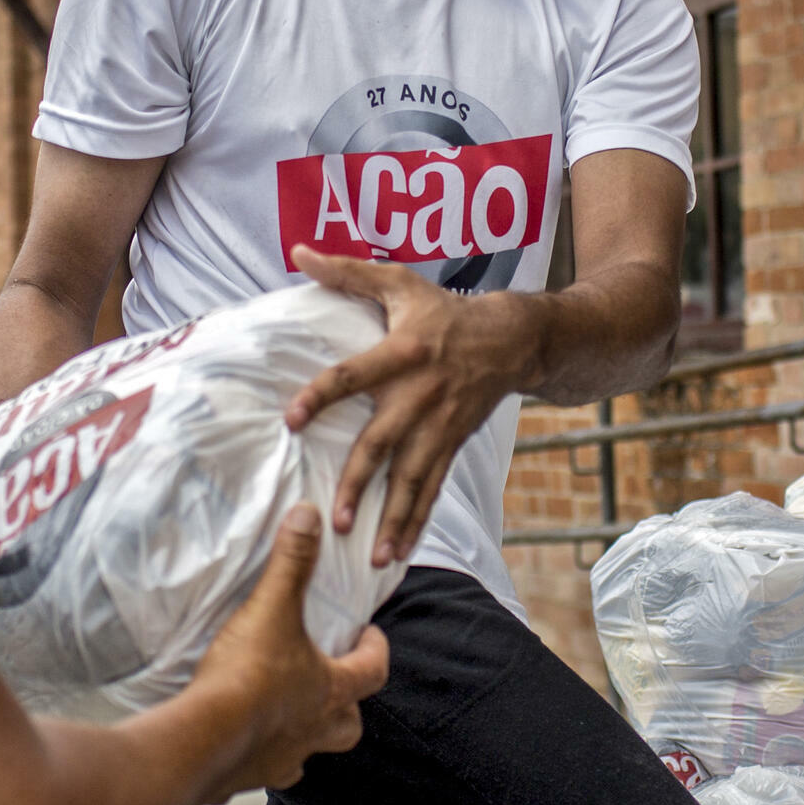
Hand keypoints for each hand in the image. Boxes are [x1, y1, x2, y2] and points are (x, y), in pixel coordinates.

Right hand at [194, 504, 389, 795]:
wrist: (203, 740)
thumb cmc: (248, 677)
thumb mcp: (272, 608)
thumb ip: (292, 561)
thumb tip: (309, 515)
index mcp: (333, 691)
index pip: (374, 671)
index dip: (375, 650)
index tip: (368, 634)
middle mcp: (316, 732)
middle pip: (348, 725)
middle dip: (344, 705)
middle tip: (326, 681)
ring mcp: (284, 761)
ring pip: (307, 751)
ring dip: (301, 732)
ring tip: (280, 711)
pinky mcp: (250, 777)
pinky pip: (261, 769)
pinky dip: (255, 754)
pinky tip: (238, 739)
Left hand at [285, 248, 543, 566]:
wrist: (512, 339)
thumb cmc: (443, 311)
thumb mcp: (399, 282)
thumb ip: (347, 271)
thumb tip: (298, 251)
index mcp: (402, 353)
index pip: (353, 375)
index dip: (321, 395)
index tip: (292, 419)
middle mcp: (420, 394)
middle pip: (384, 442)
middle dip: (361, 481)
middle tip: (336, 516)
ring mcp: (439, 425)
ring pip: (413, 477)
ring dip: (392, 517)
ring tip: (370, 553)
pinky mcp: (452, 444)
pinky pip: (433, 488)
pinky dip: (416, 521)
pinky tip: (396, 551)